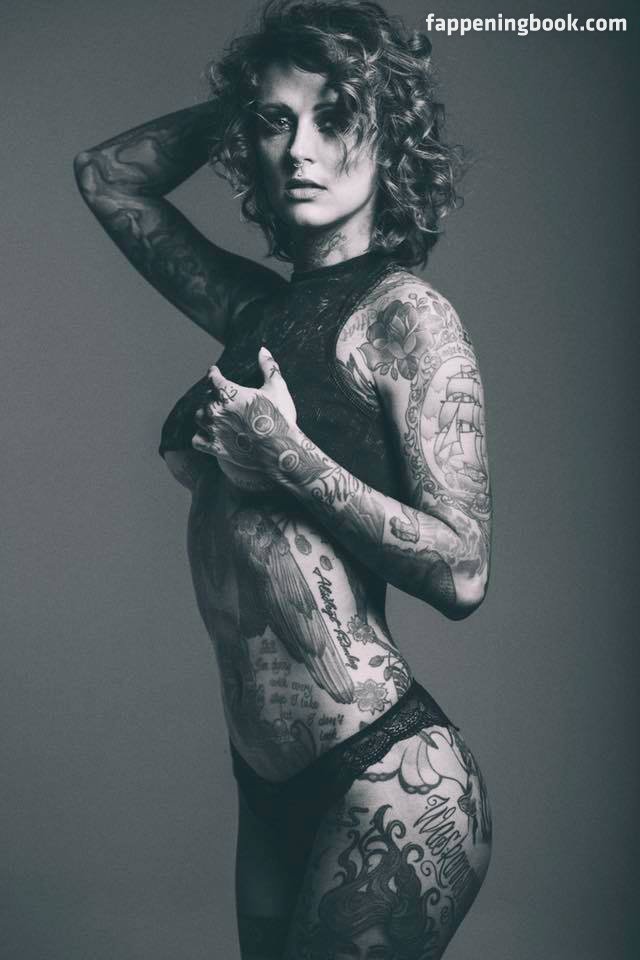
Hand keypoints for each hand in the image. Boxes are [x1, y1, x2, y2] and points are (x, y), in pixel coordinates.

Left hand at [192, 347, 296, 489]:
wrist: (280, 450)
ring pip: (199, 417)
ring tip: (212, 415)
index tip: (214, 371)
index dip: (213, 373)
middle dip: (213, 396)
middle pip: (206, 398)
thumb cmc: (280, 416)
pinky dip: (200, 437)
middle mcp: (216, 409)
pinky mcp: (215, 448)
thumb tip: (263, 349)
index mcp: (228, 392)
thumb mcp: (277, 387)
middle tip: (220, 398)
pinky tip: (206, 435)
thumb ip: (268, 366)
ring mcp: (213, 429)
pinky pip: (197, 440)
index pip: (213, 377)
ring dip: (204, 415)